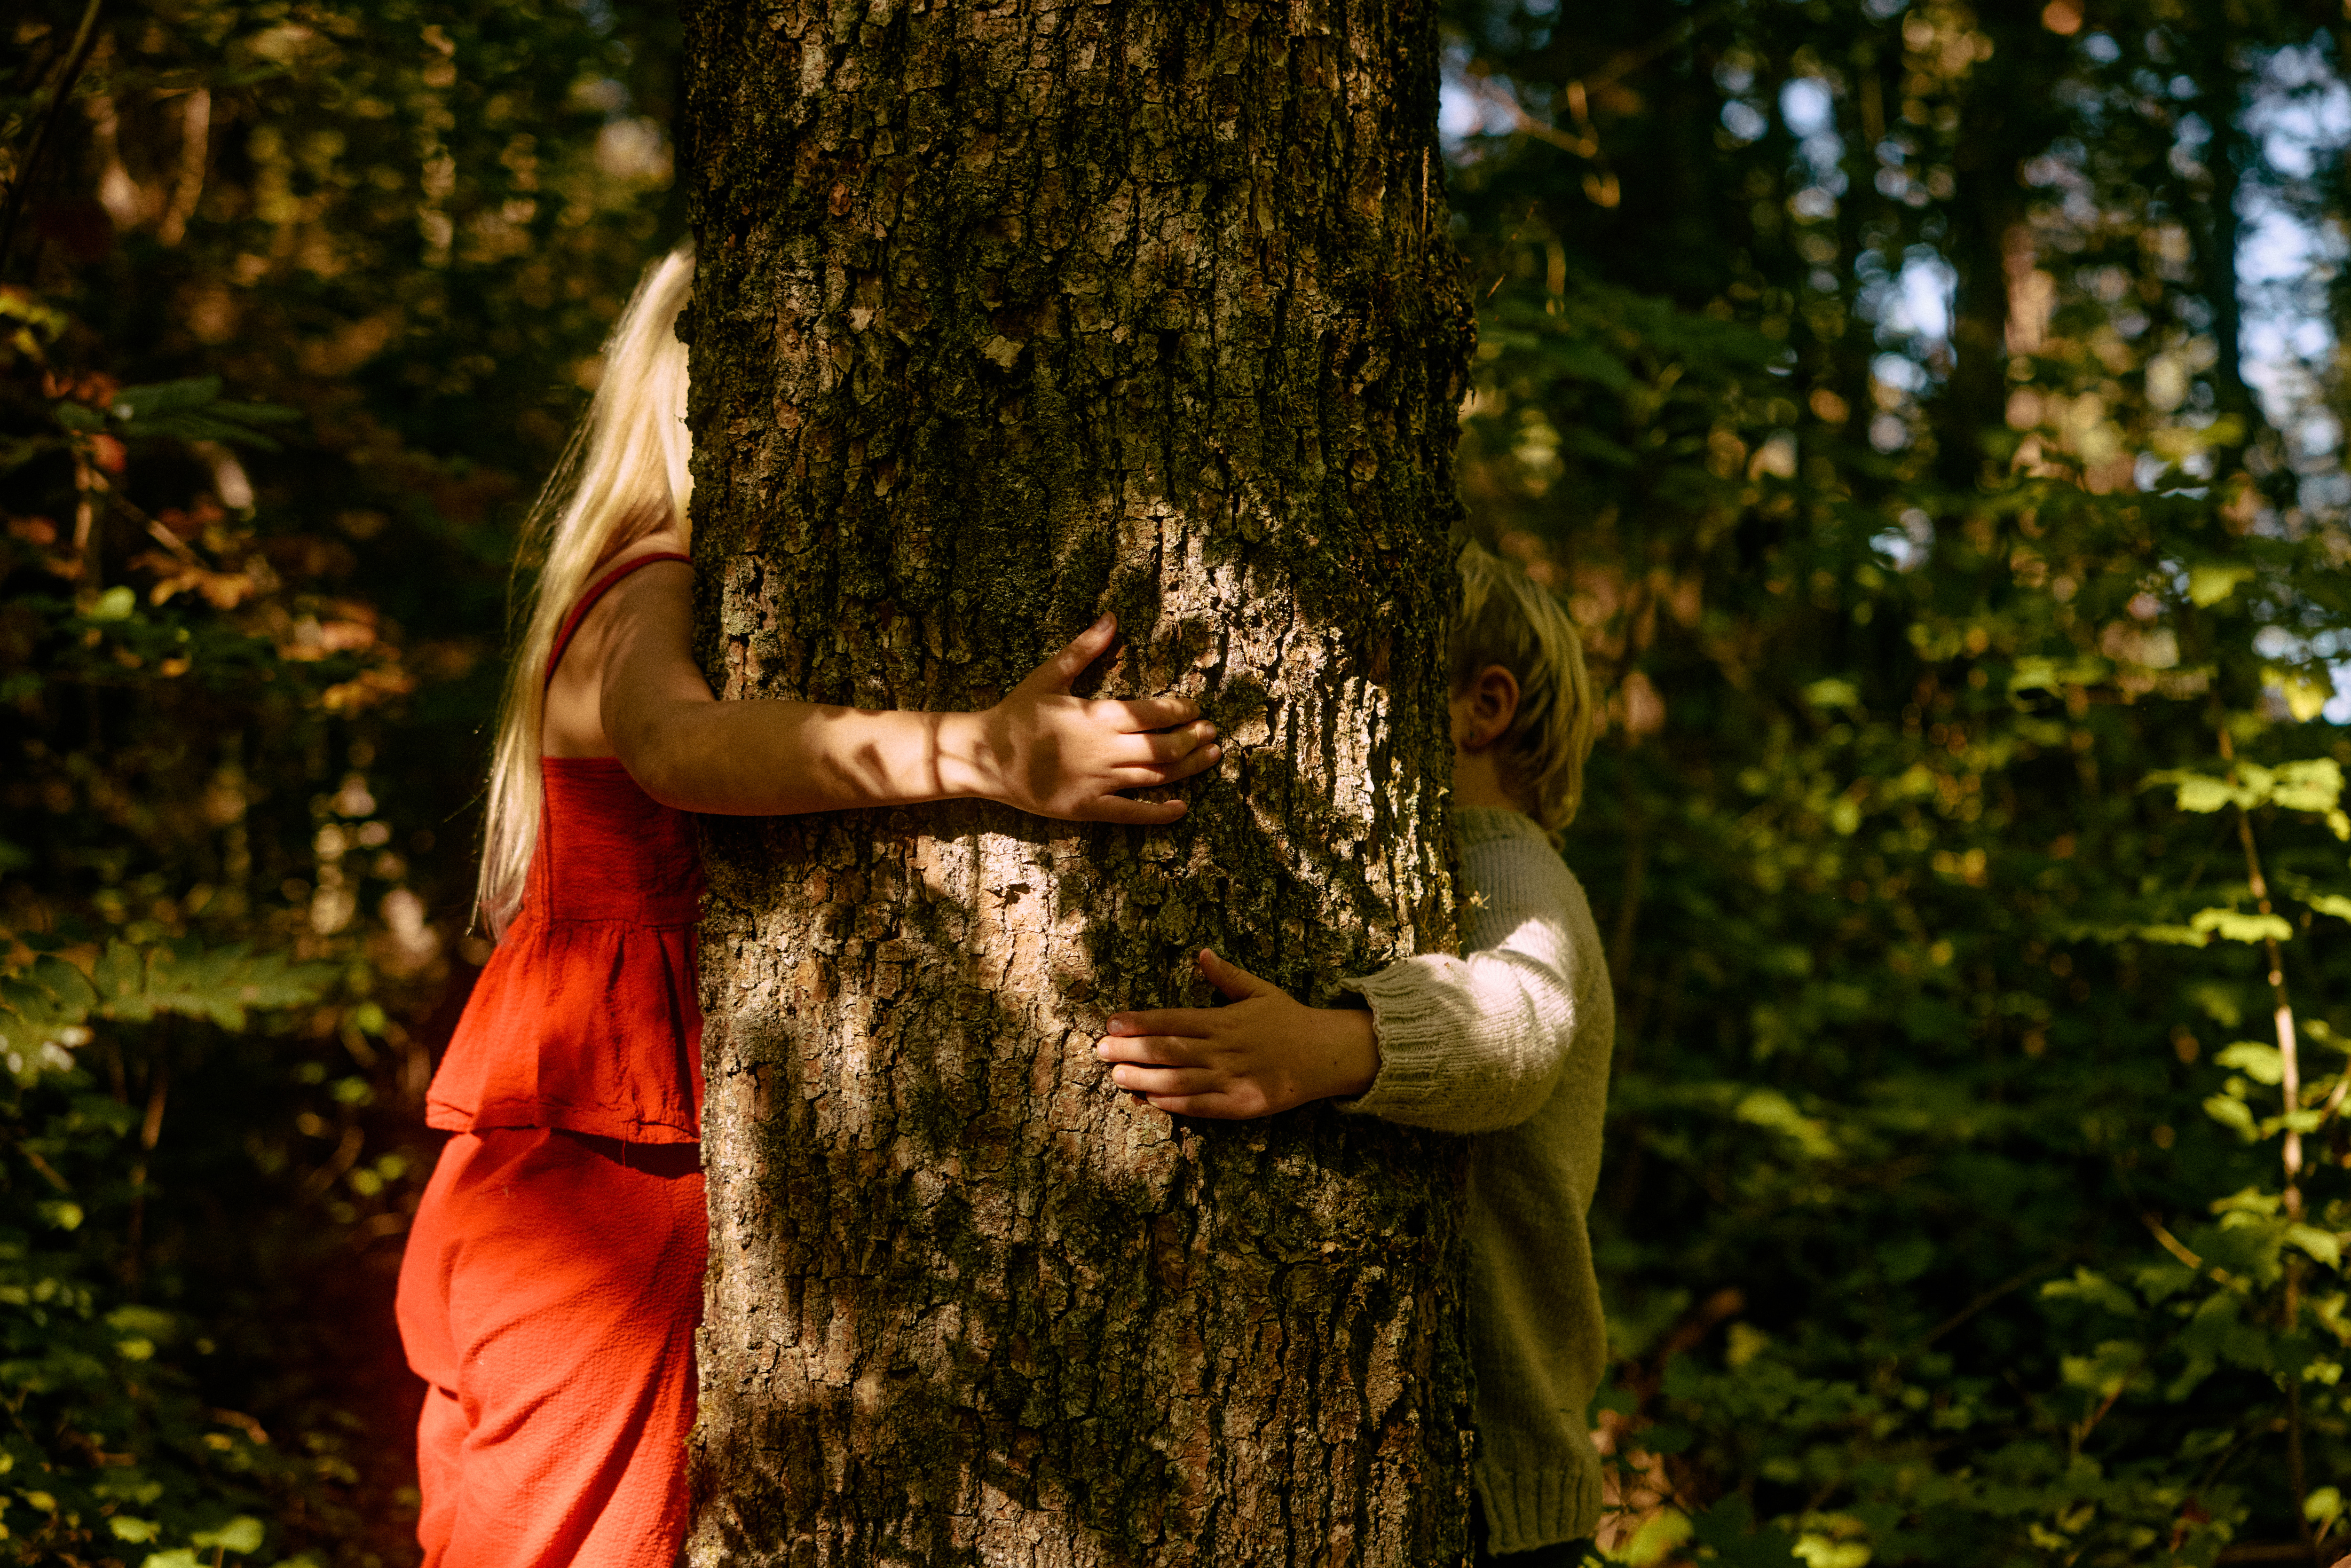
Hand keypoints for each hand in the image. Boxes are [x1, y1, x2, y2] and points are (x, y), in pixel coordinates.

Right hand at [968, 614, 1220, 823]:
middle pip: (1164, 746)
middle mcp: (1106, 750)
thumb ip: (1084, 649)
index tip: (1195, 708)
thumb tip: (1111, 618)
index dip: (1181, 710)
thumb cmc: (1017, 712)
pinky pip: (1131, 813)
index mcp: (1099, 716)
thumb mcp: (1049, 676)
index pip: (1154, 712)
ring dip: (1189, 767)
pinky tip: (1182, 808)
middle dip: (1193, 738)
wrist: (986, 756)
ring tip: (1211, 756)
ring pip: (1156, 776)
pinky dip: (1159, 812)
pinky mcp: (1089, 807)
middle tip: (1212, 731)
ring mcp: (1099, 781)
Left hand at [1094, 949, 1378, 1118]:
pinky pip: (1203, 1106)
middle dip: (1132, 1050)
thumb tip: (1202, 953)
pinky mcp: (1243, 1105)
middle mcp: (1226, 1049)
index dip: (1140, 1021)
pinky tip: (1151, 1101)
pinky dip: (1175, 1104)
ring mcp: (1234, 1078)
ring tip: (1117, 1076)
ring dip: (1144, 1079)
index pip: (1174, 1019)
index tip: (1112, 1022)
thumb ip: (1228, 976)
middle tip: (1100, 1050)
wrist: (1329, 1054)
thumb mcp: (1261, 990)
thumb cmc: (1289, 1019)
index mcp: (1226, 1019)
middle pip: (1170, 1050)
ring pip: (1180, 1080)